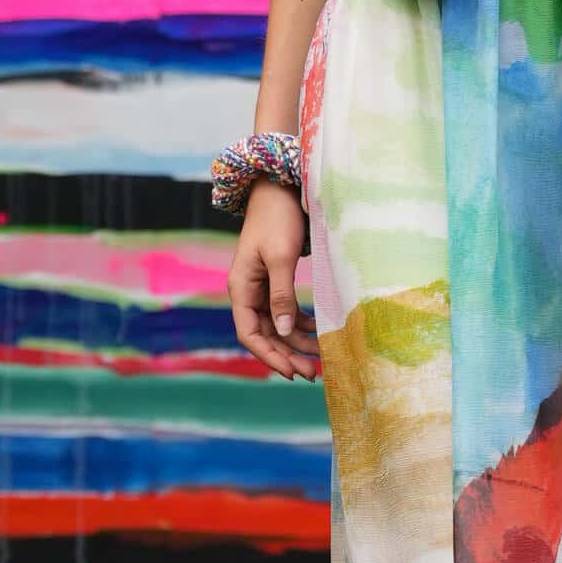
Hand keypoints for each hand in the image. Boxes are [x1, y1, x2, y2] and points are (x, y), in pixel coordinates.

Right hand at [228, 181, 320, 380]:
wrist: (280, 188)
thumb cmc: (278, 219)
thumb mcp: (281, 258)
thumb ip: (282, 295)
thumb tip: (286, 331)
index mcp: (241, 288)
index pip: (250, 334)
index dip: (269, 356)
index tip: (291, 372)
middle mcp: (248, 292)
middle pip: (265, 334)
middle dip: (287, 355)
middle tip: (312, 373)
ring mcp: (262, 287)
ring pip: (278, 325)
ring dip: (296, 343)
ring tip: (320, 360)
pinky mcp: (276, 280)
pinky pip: (286, 311)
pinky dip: (301, 324)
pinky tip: (318, 333)